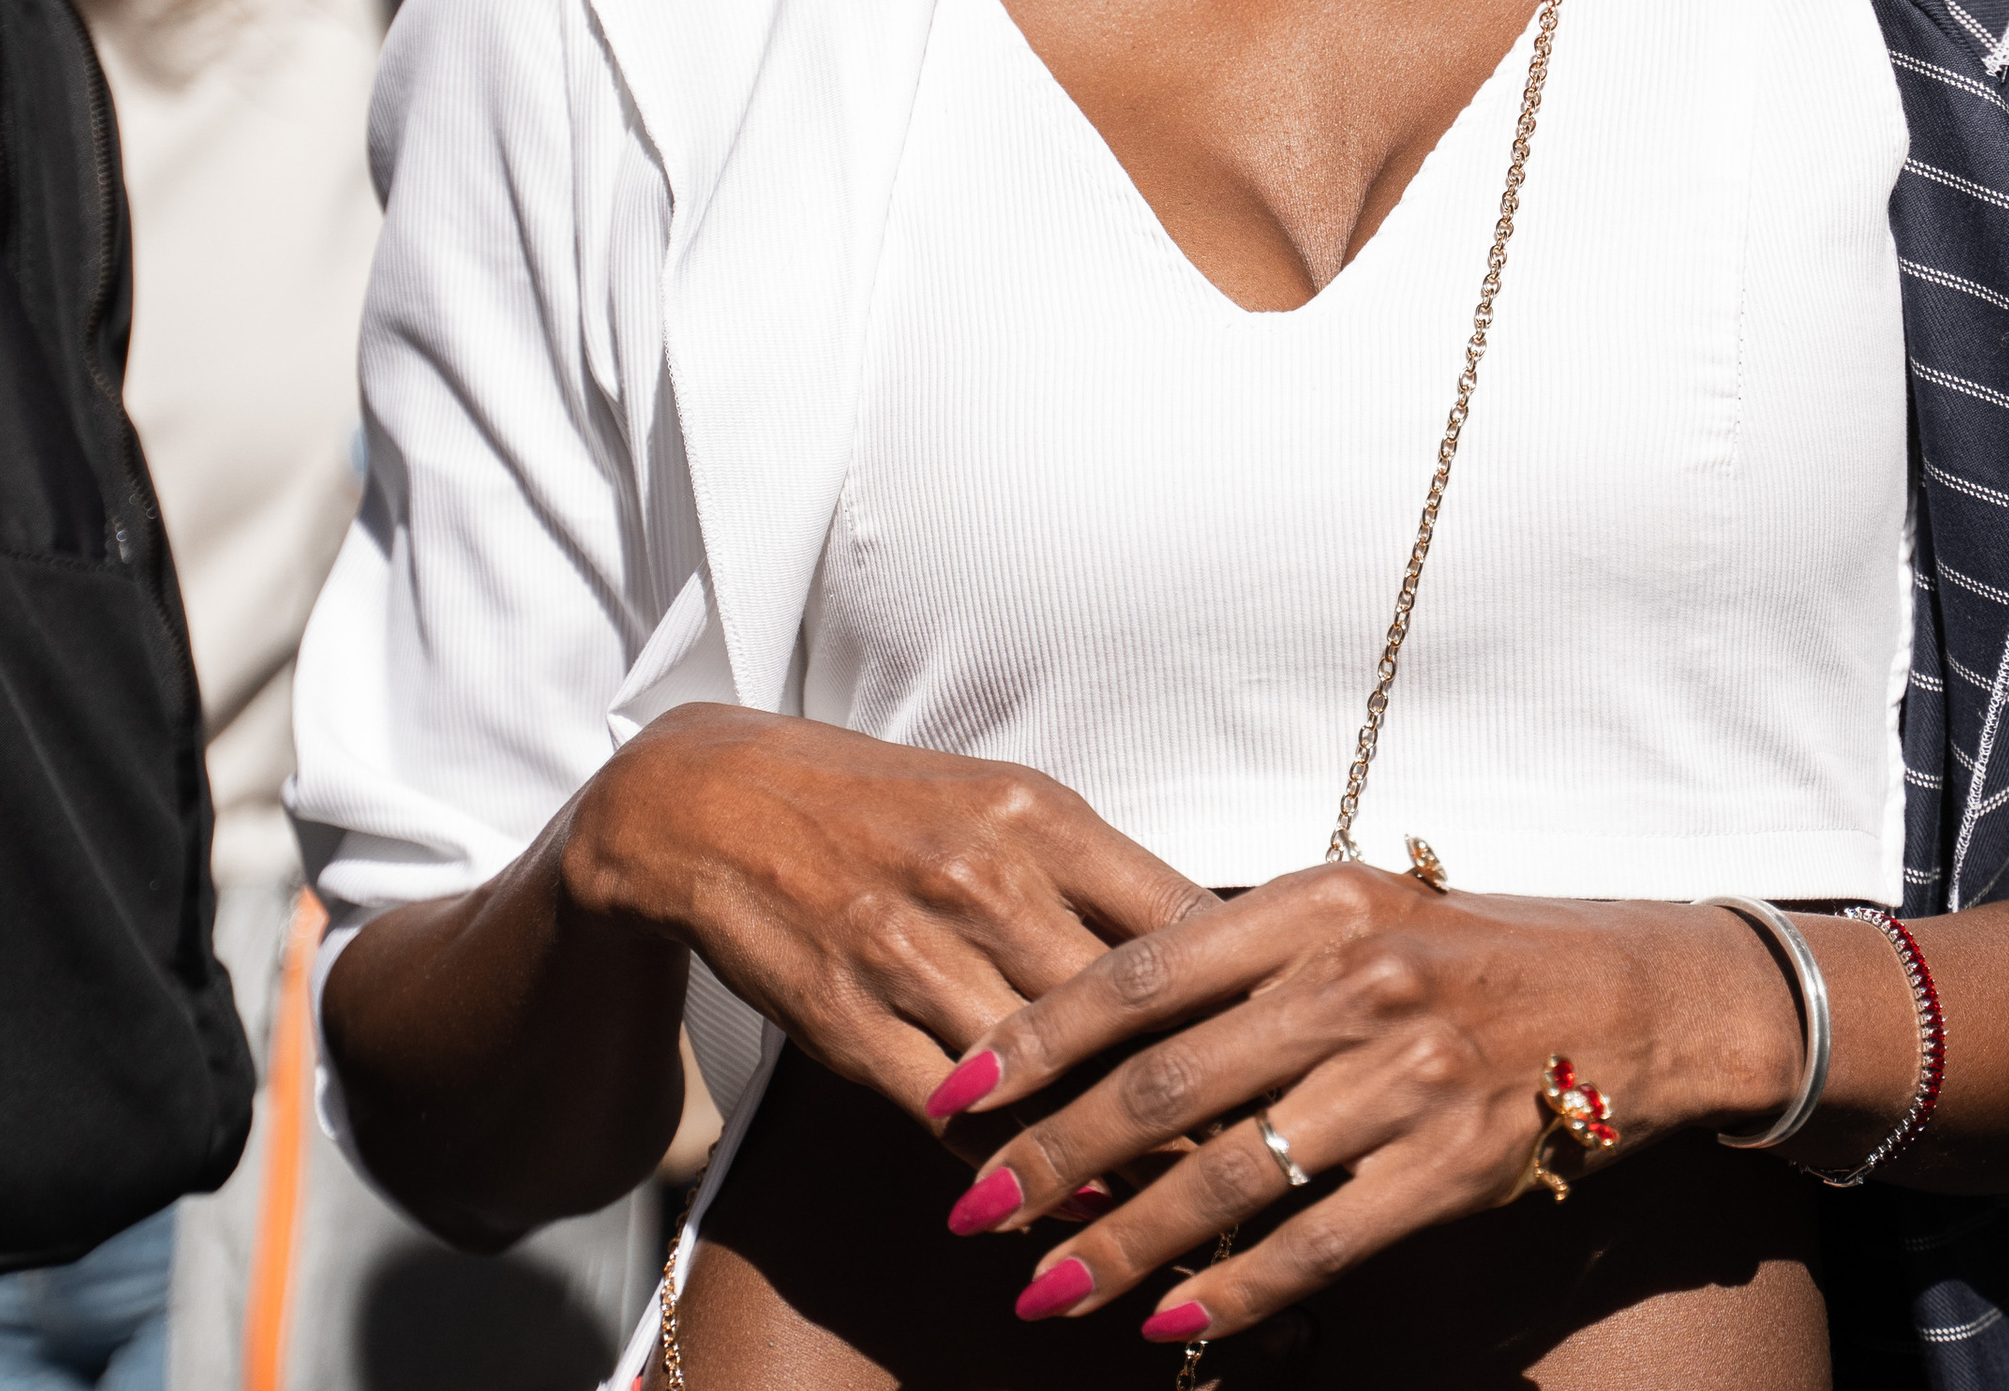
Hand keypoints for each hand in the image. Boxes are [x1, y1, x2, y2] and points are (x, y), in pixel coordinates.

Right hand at [565, 705, 1215, 1158]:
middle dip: (1197, 1092)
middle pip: (1124, 1010)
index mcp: (1042, 814)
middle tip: (1263, 1155)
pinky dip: (1006, 1167)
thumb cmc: (883, 806)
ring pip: (1043, 1078)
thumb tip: (1207, 934)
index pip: (1178, 916)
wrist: (716, 802)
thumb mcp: (1001, 801)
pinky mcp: (847, 1019)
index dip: (1245, 995)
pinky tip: (1053, 1206)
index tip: (1292, 1052)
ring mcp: (913, 951)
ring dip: (1112, 1151)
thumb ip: (1093, 869)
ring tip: (1178, 1207)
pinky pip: (948, 1117)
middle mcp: (987, 876)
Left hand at [917, 864, 1800, 1344]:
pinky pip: (1318, 1243)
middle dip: (1049, 1155)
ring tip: (1042, 1288)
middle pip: (1165, 1083)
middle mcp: (1356, 979)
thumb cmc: (1470, 952)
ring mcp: (1409, 1073)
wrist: (1636, 996)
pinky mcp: (1456, 1162)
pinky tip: (1169, 1324)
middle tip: (968, 1208)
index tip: (953, 1089)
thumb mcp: (1359, 910)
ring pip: (1227, 1176)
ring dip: (1121, 1244)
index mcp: (1316, 900)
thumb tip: (1099, 1014)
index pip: (1140, 971)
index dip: (1035, 1036)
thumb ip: (1243, 951)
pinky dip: (1234, 1290)